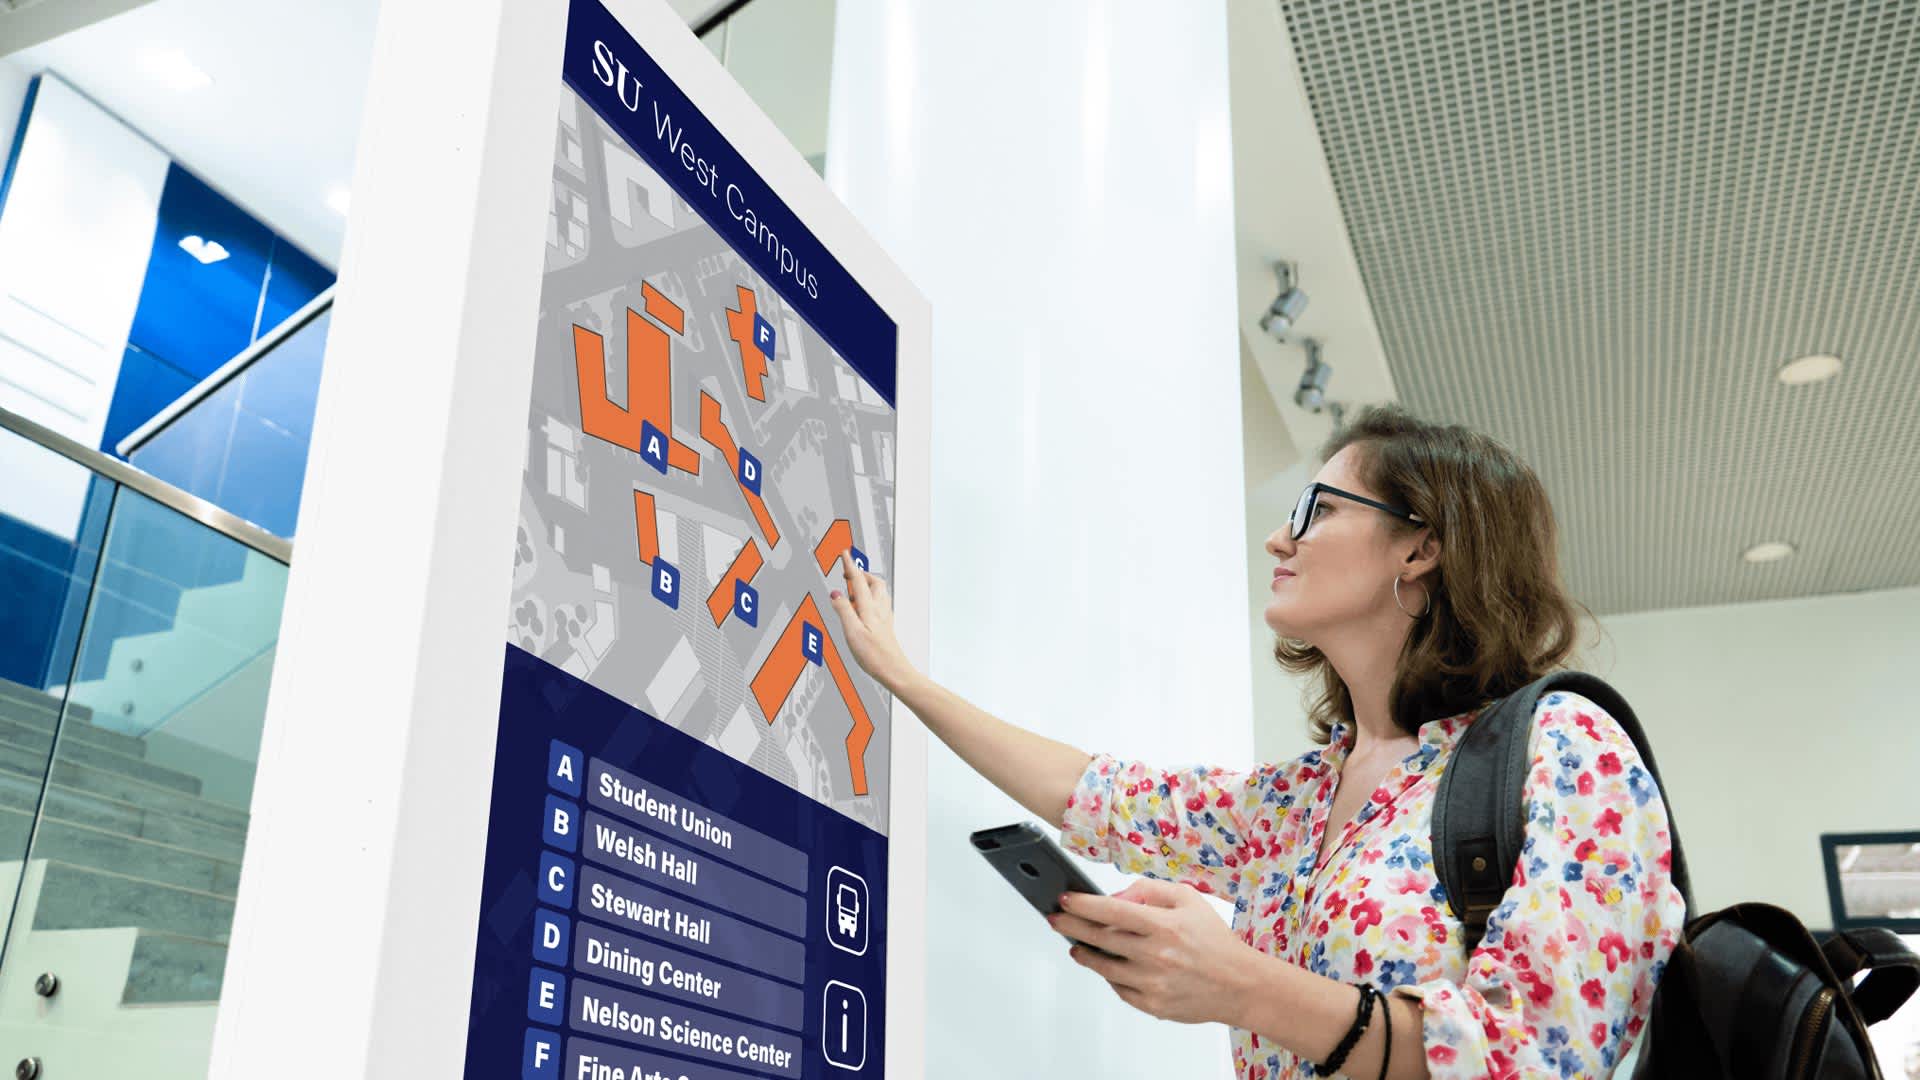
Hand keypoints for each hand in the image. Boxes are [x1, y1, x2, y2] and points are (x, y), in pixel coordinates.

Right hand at [828, 553, 917, 692]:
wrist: (894, 671)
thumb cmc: (874, 656)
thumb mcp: (852, 633)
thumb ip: (844, 611)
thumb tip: (836, 594)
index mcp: (869, 609)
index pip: (859, 581)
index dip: (850, 566)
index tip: (844, 553)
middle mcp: (880, 610)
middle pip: (874, 582)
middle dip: (861, 573)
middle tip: (848, 570)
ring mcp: (885, 617)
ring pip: (879, 592)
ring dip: (867, 583)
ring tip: (854, 586)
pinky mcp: (886, 626)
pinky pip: (880, 603)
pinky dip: (871, 597)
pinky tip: (865, 606)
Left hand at [1049, 879, 1253, 1025]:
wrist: (1240, 984)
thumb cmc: (1215, 941)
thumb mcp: (1188, 899)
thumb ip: (1149, 891)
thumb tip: (1117, 897)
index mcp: (1164, 926)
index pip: (1110, 912)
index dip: (1082, 905)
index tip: (1065, 900)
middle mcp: (1155, 955)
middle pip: (1100, 939)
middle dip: (1072, 926)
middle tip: (1057, 919)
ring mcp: (1152, 983)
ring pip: (1104, 968)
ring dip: (1084, 954)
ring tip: (1075, 944)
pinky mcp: (1153, 1005)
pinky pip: (1119, 989)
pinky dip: (1109, 977)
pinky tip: (1107, 966)